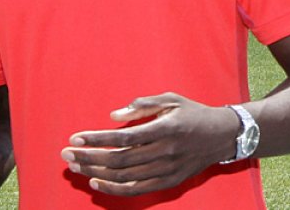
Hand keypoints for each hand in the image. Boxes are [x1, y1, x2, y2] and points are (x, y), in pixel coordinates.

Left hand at [60, 93, 239, 196]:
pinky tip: (96, 183)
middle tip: (66, 153)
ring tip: (75, 166)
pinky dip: (114, 189)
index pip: (123, 138)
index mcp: (164, 128)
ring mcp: (168, 170)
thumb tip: (113, 114)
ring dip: (96, 173)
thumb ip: (142, 105)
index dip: (97, 139)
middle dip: (89, 157)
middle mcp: (165, 152)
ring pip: (125, 177)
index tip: (76, 137)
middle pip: (119, 160)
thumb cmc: (192, 113)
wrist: (222, 136)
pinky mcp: (170, 182)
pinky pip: (137, 190)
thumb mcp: (170, 99)